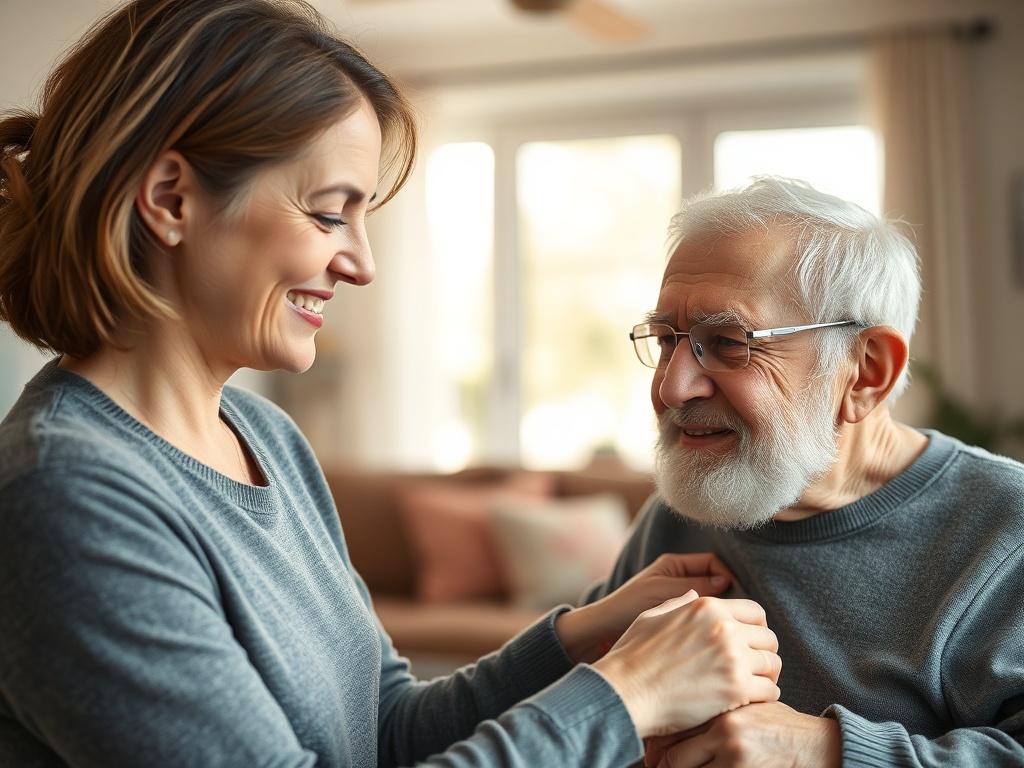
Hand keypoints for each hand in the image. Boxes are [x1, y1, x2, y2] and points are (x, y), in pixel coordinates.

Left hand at [556, 553, 733, 663]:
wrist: (602, 631)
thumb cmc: (627, 608)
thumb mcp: (661, 593)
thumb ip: (692, 586)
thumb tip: (726, 582)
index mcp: (674, 565)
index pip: (713, 563)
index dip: (728, 577)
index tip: (736, 598)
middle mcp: (678, 578)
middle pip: (715, 582)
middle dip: (728, 596)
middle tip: (738, 616)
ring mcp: (678, 598)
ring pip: (710, 601)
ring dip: (720, 612)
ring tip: (729, 628)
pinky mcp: (677, 618)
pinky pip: (700, 616)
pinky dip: (709, 624)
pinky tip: (714, 637)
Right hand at [592, 594, 780, 738]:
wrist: (625, 692)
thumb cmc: (632, 656)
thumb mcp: (651, 617)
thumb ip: (678, 604)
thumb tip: (694, 596)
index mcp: (707, 607)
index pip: (756, 611)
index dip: (756, 628)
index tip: (750, 643)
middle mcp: (724, 628)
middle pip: (769, 638)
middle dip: (763, 653)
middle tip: (753, 668)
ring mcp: (732, 658)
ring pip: (772, 664)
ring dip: (764, 676)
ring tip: (752, 686)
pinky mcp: (736, 689)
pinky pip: (770, 691)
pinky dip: (763, 697)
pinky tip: (750, 701)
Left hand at [648, 702, 840, 767]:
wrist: (811, 744)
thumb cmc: (774, 725)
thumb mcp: (743, 706)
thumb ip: (716, 706)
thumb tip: (674, 721)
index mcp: (719, 701)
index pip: (673, 717)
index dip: (656, 737)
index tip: (650, 748)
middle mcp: (720, 721)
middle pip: (671, 742)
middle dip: (658, 760)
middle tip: (653, 764)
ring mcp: (729, 746)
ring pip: (680, 764)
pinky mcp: (738, 767)